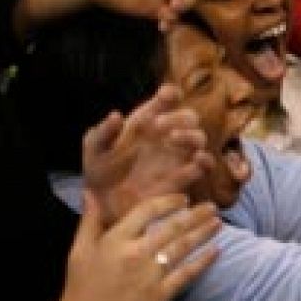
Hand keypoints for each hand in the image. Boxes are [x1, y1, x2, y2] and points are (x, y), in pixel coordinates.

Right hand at [27, 192, 219, 300]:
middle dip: (196, 215)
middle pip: (173, 227)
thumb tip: (90, 192)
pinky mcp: (160, 295)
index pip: (148, 210)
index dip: (169, 201)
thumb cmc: (81, 285)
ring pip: (183, 247)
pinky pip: (187, 274)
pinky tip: (216, 251)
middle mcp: (136, 253)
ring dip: (204, 233)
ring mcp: (150, 275)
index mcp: (116, 240)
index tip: (184, 199)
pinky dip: (203, 262)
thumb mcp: (79, 249)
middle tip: (212, 207)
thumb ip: (90, 220)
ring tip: (218, 222)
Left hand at [83, 85, 214, 227]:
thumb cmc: (100, 173)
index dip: (170, 94)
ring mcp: (177, 156)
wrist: (105, 206)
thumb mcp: (94, 151)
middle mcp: (166, 136)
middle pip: (188, 116)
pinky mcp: (184, 177)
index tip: (165, 94)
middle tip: (159, 124)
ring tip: (174, 137)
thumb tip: (116, 115)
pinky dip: (206, 160)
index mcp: (147, 122)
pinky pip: (204, 166)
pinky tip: (197, 159)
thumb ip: (103, 133)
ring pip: (199, 137)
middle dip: (178, 116)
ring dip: (191, 134)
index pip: (166, 101)